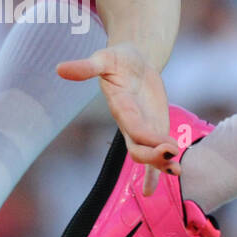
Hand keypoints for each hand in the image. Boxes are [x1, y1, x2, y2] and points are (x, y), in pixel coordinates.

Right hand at [57, 43, 176, 195]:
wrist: (133, 60)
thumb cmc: (118, 59)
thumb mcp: (103, 58)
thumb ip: (86, 67)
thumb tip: (59, 69)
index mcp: (121, 107)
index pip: (134, 127)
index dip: (148, 138)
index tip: (166, 144)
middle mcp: (130, 123)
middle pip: (138, 149)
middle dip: (154, 157)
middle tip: (171, 153)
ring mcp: (142, 128)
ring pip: (148, 154)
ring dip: (161, 165)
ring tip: (177, 170)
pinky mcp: (153, 127)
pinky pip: (154, 153)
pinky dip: (158, 170)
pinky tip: (171, 177)